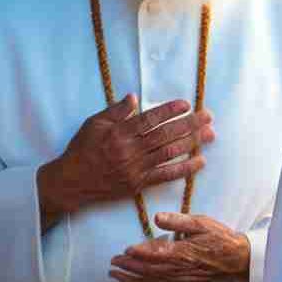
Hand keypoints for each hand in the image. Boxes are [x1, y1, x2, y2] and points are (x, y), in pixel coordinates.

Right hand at [37, 95, 213, 227]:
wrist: (71, 182)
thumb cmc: (82, 149)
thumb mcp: (94, 124)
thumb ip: (116, 111)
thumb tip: (134, 97)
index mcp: (119, 133)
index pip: (150, 119)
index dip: (170, 111)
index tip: (187, 104)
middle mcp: (130, 151)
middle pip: (165, 135)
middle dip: (189, 124)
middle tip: (208, 116)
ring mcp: (136, 169)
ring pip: (169, 153)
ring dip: (192, 143)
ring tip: (210, 134)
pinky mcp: (139, 184)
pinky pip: (166, 176)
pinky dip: (184, 169)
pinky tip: (200, 162)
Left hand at [109, 213, 248, 281]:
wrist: (235, 257)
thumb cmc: (218, 237)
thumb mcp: (201, 222)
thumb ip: (178, 220)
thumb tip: (157, 217)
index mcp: (182, 251)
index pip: (154, 253)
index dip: (138, 252)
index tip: (125, 249)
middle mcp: (178, 267)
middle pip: (147, 269)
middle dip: (128, 266)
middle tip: (113, 261)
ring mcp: (179, 277)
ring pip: (150, 280)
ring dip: (130, 277)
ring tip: (115, 274)